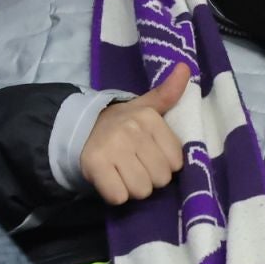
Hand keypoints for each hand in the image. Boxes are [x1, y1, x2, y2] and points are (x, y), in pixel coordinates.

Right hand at [80, 64, 188, 204]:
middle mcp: (132, 130)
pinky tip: (111, 181)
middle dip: (150, 179)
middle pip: (161, 178)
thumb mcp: (146, 106)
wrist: (80, 129)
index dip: (165, 164)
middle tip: (135, 166)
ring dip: (133, 189)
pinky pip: (119, 196)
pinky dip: (116, 194)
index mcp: (150, 118)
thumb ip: (168, 93)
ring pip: (142, 190)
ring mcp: (113, 148)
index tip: (151, 156)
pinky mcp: (95, 165)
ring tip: (124, 174)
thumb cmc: (122, 123)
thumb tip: (185, 67)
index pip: (176, 161)